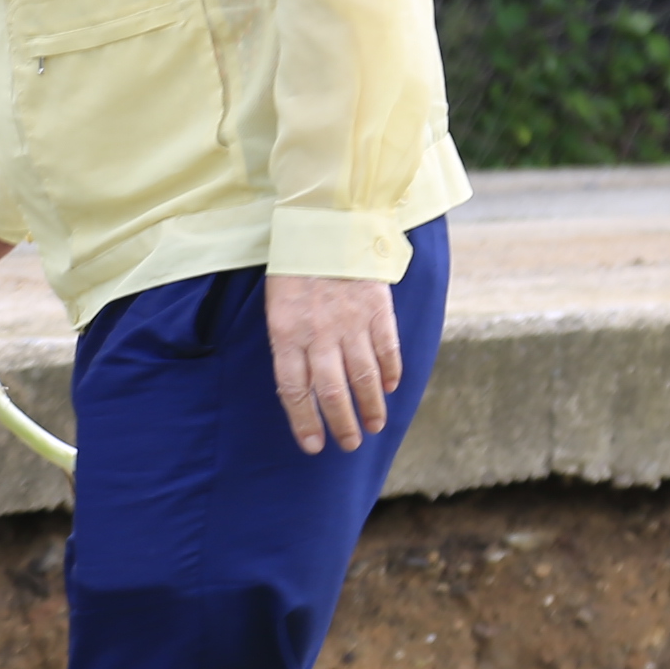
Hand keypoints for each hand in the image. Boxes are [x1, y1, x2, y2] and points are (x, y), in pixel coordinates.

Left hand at [265, 274, 401, 455]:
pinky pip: (386, 349)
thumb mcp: (278, 307)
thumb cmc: (296, 269)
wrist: (326, 223)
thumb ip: (289, 345)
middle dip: (341, 424)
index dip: (304, 422)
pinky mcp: (376, 308)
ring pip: (363, 377)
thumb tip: (304, 388)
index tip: (313, 445)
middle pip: (331, 391)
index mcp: (286, 333)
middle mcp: (318, 333)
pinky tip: (390, 388)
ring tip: (374, 426)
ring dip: (370, 406)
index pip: (294, 390)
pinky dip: (390, 372)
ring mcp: (350, 322)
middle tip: (349, 443)